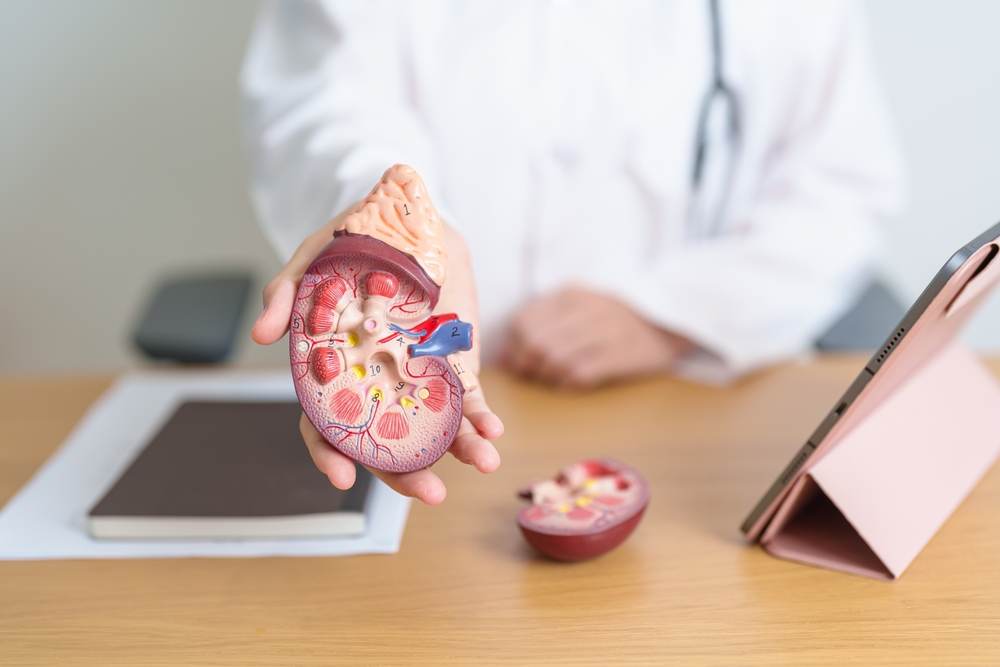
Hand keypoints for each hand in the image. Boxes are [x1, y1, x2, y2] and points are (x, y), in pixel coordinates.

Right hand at [252, 210, 502, 503]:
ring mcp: (418, 378)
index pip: (326, 427)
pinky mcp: (455, 362)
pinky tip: (494, 429)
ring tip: (483, 461)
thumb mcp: (312, 261)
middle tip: (430, 493)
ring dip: (460, 448)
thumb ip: (286, 294)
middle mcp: (377, 385)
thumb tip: (262, 335)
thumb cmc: (352, 246)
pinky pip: (469, 396)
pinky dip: (481, 414)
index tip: (342, 477)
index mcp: (336, 373)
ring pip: (435, 427)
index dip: (329, 455)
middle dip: (406, 473)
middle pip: (386, 442)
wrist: (411, 221)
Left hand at [501, 287, 692, 388]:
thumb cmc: (614, 321)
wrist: (669, 322)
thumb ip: (542, 326)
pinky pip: (581, 373)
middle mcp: (586, 309)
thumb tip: (504, 357)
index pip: (523, 323)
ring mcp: (606, 330)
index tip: (517, 364)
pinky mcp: (622, 353)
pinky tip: (571, 383)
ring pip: (555, 359)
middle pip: (535, 343)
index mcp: (570, 294)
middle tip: (533, 377)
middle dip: (527, 366)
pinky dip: (568, 383)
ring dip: (547, 376)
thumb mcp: (580, 309)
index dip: (514, 349)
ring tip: (553, 380)